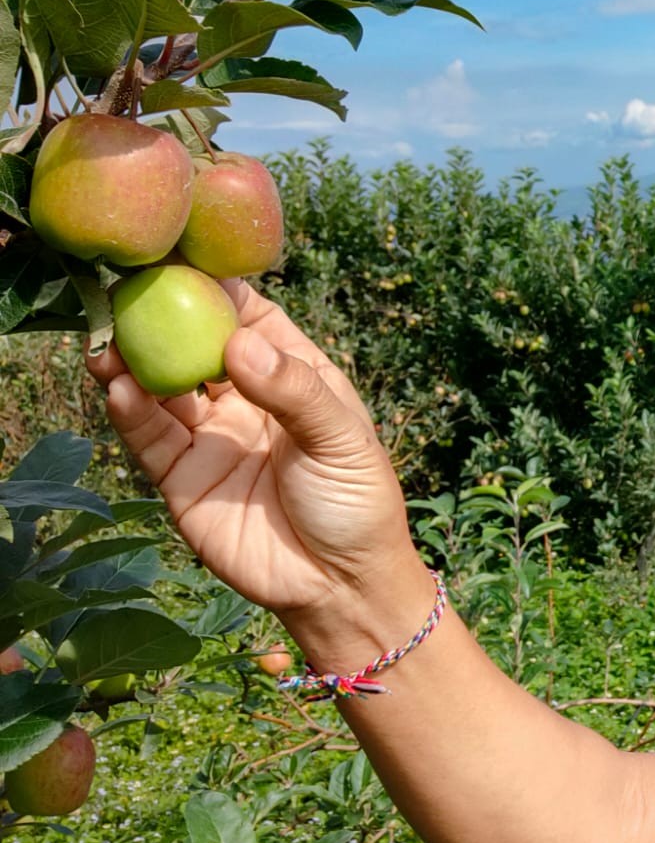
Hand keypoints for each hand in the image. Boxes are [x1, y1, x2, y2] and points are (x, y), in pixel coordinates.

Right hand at [87, 279, 417, 618]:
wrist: (340, 584)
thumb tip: (238, 344)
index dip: (216, 287)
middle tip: (126, 289)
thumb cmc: (358, 502)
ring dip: (132, 360)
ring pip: (161, 386)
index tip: (180, 259)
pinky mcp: (182, 477)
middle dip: (160, 317)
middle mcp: (246, 397)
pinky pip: (150, 436)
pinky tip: (118, 386)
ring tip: (109, 338)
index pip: (248, 315)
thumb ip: (292, 391)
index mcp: (294, 374)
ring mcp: (211, 435)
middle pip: (193, 344)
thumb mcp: (341, 439)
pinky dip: (130, 410)